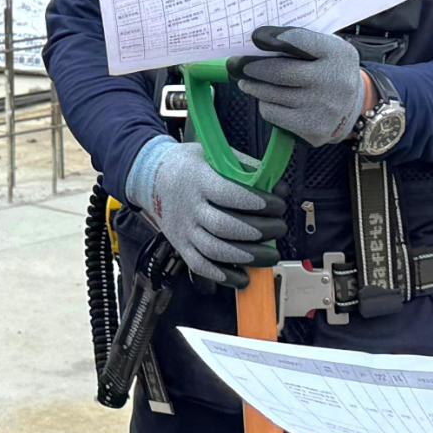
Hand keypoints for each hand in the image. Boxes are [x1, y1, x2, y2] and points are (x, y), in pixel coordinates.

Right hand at [126, 137, 288, 282]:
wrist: (153, 178)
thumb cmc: (190, 166)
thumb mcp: (214, 155)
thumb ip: (246, 169)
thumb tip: (279, 188)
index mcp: (198, 179)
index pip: (228, 194)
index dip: (256, 202)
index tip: (278, 205)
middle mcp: (189, 206)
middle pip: (224, 226)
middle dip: (259, 231)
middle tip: (279, 229)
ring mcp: (183, 229)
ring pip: (214, 250)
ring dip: (248, 257)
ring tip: (271, 255)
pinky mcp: (180, 246)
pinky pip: (201, 266)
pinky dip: (224, 276)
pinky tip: (244, 277)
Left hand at [230, 25, 367, 146]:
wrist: (355, 108)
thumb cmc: (330, 70)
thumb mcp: (327, 48)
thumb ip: (301, 41)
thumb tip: (259, 39)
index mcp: (337, 53)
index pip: (299, 39)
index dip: (273, 37)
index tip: (255, 36)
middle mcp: (332, 80)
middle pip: (279, 71)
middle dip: (251, 67)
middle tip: (235, 64)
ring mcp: (322, 107)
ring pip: (271, 94)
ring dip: (252, 86)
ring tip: (245, 81)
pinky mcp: (312, 128)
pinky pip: (273, 113)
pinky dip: (265, 105)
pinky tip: (267, 100)